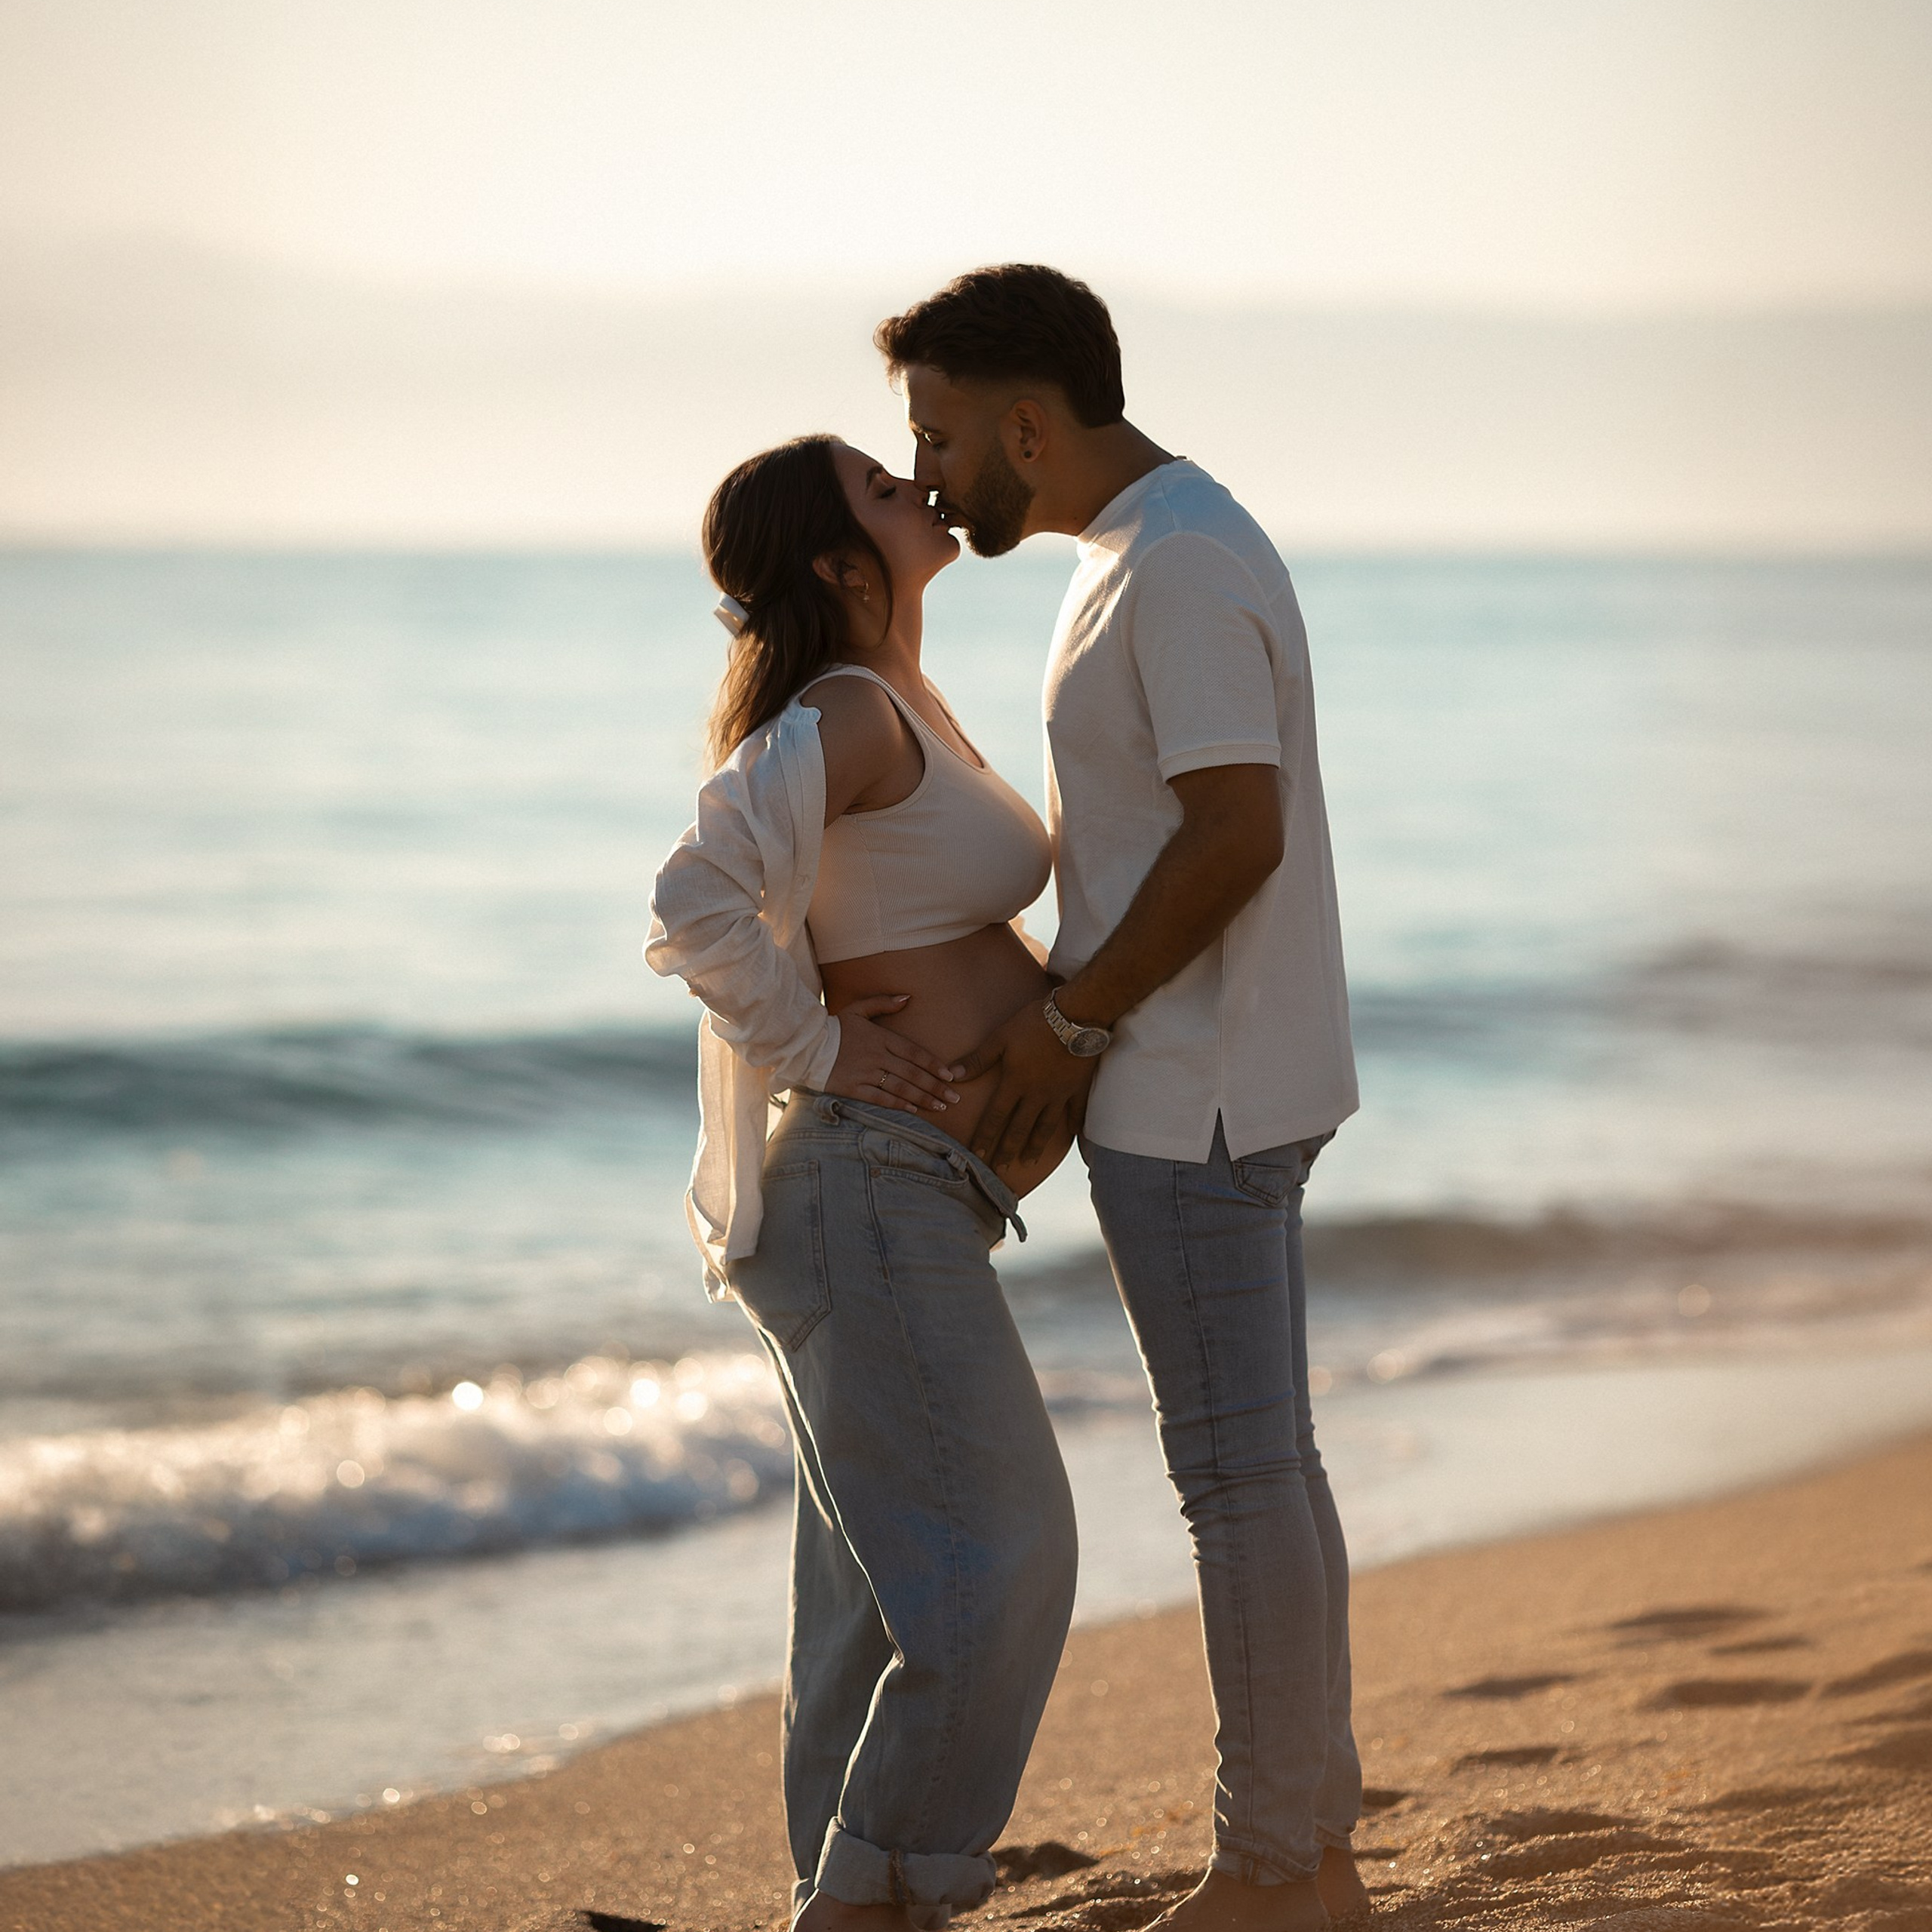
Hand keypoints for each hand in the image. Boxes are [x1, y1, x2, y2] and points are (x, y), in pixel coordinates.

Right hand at [824, 994, 963, 1114]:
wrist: (805, 1044)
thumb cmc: (834, 1027)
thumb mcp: (858, 1009)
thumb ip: (883, 1003)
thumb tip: (908, 998)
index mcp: (880, 1037)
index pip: (914, 1052)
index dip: (934, 1065)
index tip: (950, 1075)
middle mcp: (877, 1056)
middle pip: (912, 1074)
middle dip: (936, 1086)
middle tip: (954, 1097)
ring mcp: (865, 1073)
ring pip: (901, 1088)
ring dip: (923, 1098)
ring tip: (941, 1106)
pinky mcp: (853, 1088)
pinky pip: (881, 1099)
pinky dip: (899, 1105)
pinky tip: (914, 1110)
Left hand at [953, 1000, 1096, 1168]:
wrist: (1075, 1016)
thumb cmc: (1033, 1023)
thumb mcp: (1000, 1038)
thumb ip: (978, 1060)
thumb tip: (952, 1076)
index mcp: (1015, 1083)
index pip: (996, 1117)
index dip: (985, 1137)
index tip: (977, 1156)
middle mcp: (1036, 1095)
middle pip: (1019, 1128)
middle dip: (1007, 1150)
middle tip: (1001, 1170)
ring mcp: (1059, 1094)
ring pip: (1046, 1127)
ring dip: (1036, 1146)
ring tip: (1030, 1161)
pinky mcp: (1078, 1087)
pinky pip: (1076, 1112)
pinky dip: (1075, 1125)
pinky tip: (1073, 1136)